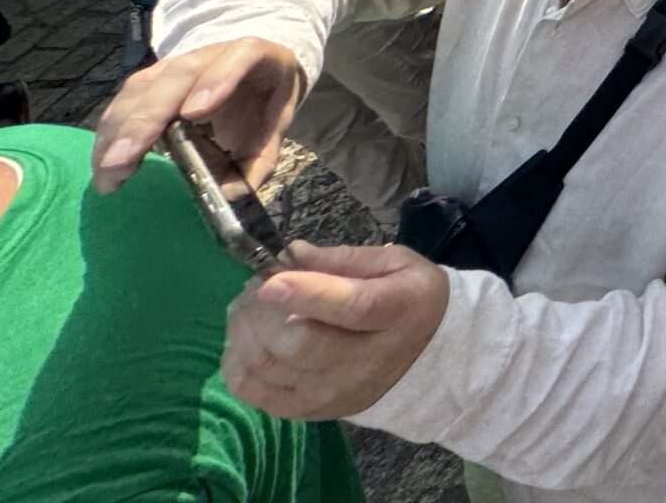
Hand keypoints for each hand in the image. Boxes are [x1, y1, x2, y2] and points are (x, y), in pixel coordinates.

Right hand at [91, 35, 305, 193]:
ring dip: (119, 130)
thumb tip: (228, 194)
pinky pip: (123, 102)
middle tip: (124, 159)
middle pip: (178, 75)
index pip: (241, 57)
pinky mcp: (149, 81)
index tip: (194, 113)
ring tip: (109, 170)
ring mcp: (175, 66)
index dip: (218, 80)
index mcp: (256, 57)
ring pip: (141, 88)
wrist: (255, 75)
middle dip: (146, 117)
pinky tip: (105, 163)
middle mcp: (211, 55)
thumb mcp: (273, 132)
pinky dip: (111, 133)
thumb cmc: (263, 103)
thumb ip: (257, 163)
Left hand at [221, 242, 449, 419]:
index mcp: (397, 309)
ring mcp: (334, 392)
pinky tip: (246, 342)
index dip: (307, 295)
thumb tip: (290, 254)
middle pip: (298, 344)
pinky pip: (254, 393)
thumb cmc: (407, 299)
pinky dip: (238, 364)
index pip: (351, 307)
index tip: (270, 282)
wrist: (426, 359)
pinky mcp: (309, 412)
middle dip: (261, 311)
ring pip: (268, 367)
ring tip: (248, 310)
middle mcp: (366, 360)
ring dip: (244, 332)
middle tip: (255, 287)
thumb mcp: (393, 263)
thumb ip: (342, 259)